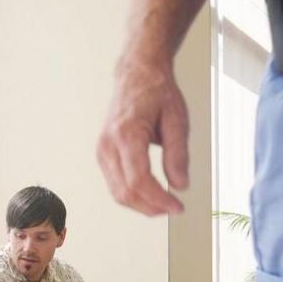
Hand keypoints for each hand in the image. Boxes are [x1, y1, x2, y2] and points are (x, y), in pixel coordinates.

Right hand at [98, 57, 189, 215]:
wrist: (137, 74)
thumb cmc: (156, 91)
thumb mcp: (177, 120)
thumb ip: (178, 155)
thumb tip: (180, 185)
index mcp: (127, 133)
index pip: (138, 180)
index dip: (159, 200)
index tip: (178, 206)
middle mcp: (108, 144)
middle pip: (125, 192)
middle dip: (151, 207)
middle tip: (174, 208)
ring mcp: (102, 150)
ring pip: (117, 193)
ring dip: (141, 205)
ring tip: (164, 204)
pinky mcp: (103, 154)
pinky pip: (114, 184)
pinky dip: (132, 195)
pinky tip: (150, 195)